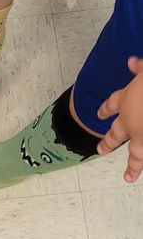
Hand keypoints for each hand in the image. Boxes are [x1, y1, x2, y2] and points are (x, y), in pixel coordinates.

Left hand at [97, 57, 142, 181]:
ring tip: (128, 177)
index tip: (100, 114)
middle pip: (115, 135)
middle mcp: (131, 121)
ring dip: (132, 165)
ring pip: (135, 153)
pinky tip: (139, 171)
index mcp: (126, 100)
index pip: (111, 105)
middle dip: (107, 143)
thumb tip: (130, 61)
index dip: (105, 110)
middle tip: (100, 151)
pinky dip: (141, 164)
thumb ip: (140, 67)